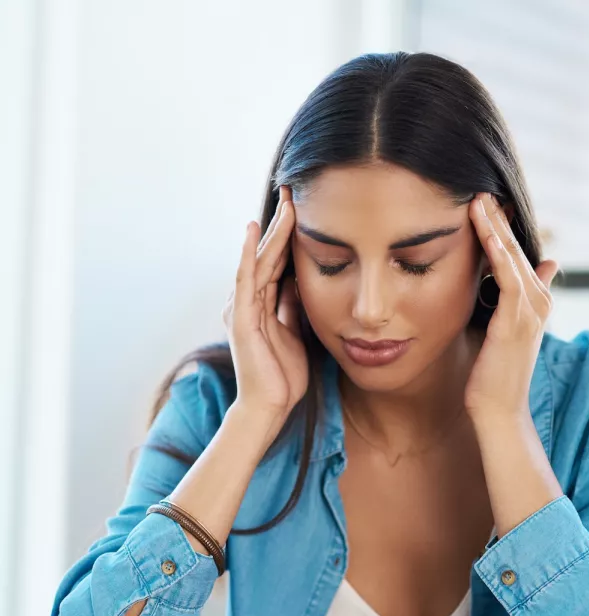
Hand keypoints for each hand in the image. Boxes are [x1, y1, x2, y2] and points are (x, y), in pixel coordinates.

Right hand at [222, 185, 307, 419]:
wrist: (269, 407)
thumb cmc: (282, 376)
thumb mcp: (295, 333)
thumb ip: (292, 308)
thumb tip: (299, 283)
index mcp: (262, 305)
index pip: (278, 263)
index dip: (290, 237)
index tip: (305, 210)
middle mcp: (248, 302)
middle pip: (268, 255)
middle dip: (282, 225)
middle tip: (294, 193)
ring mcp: (242, 308)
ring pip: (259, 260)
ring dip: (272, 231)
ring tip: (284, 203)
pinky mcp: (240, 318)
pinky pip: (245, 279)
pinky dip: (248, 253)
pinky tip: (254, 230)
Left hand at [464, 192, 558, 420]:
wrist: (499, 412)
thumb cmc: (494, 377)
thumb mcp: (503, 335)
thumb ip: (511, 306)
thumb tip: (523, 284)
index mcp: (533, 304)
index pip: (518, 257)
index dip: (503, 230)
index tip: (485, 205)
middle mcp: (537, 304)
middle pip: (518, 251)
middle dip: (499, 220)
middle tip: (482, 191)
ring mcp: (530, 313)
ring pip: (514, 259)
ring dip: (498, 229)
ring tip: (480, 200)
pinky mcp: (516, 323)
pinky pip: (510, 280)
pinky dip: (500, 255)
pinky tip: (488, 234)